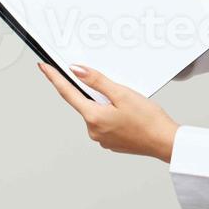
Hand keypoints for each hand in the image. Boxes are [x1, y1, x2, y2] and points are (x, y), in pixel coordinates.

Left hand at [38, 62, 179, 162]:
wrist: (165, 142)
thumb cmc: (149, 120)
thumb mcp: (122, 94)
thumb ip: (97, 81)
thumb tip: (76, 71)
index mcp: (93, 117)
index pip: (67, 93)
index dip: (54, 78)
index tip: (43, 67)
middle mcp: (93, 130)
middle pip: (85, 102)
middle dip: (97, 93)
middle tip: (119, 92)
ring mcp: (101, 138)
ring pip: (97, 112)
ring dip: (107, 105)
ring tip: (130, 106)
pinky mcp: (111, 142)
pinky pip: (105, 123)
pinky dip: (113, 115)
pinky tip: (129, 116)